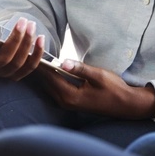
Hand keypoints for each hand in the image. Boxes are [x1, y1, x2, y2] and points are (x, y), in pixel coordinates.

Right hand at [0, 16, 46, 80]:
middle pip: (5, 58)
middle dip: (16, 39)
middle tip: (23, 21)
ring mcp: (6, 73)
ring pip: (19, 62)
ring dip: (27, 44)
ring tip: (32, 26)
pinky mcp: (19, 74)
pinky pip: (31, 67)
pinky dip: (38, 54)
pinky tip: (41, 38)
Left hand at [36, 60, 154, 119]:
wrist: (125, 105)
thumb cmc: (114, 89)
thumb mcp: (98, 76)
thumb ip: (80, 69)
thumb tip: (63, 62)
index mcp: (70, 95)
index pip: (50, 76)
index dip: (40, 63)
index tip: (31, 50)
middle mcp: (65, 102)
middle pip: (46, 82)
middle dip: (38, 67)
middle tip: (28, 51)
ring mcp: (67, 103)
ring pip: (49, 86)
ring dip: (43, 73)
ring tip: (35, 57)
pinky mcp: (71, 102)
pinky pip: (55, 88)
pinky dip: (50, 78)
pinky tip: (48, 68)